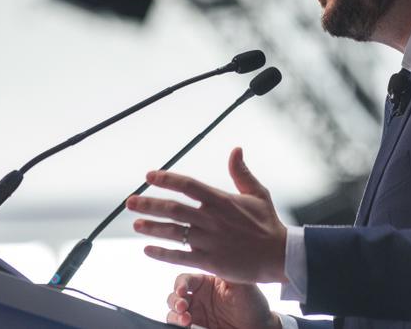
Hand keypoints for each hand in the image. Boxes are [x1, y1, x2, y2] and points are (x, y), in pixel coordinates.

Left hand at [128, 147, 288, 283]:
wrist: (279, 256)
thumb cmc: (268, 224)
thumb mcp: (258, 193)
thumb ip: (241, 172)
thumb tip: (235, 149)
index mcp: (222, 200)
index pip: (188, 185)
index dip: (166, 179)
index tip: (149, 176)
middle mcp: (212, 219)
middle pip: (174, 209)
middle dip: (149, 204)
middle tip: (131, 202)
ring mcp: (209, 241)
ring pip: (173, 232)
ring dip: (152, 227)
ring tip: (136, 224)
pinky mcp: (210, 261)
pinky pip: (179, 256)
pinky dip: (161, 253)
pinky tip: (148, 249)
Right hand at [166, 273, 279, 328]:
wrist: (258, 326)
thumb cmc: (252, 303)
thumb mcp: (241, 284)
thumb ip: (225, 270)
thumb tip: (209, 252)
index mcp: (206, 282)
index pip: (185, 279)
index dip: (180, 284)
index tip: (182, 291)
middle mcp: (198, 297)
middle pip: (174, 295)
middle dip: (174, 300)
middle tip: (183, 307)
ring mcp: (196, 313)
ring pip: (173, 311)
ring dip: (174, 315)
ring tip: (185, 320)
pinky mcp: (196, 327)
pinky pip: (178, 325)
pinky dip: (176, 325)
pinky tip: (185, 325)